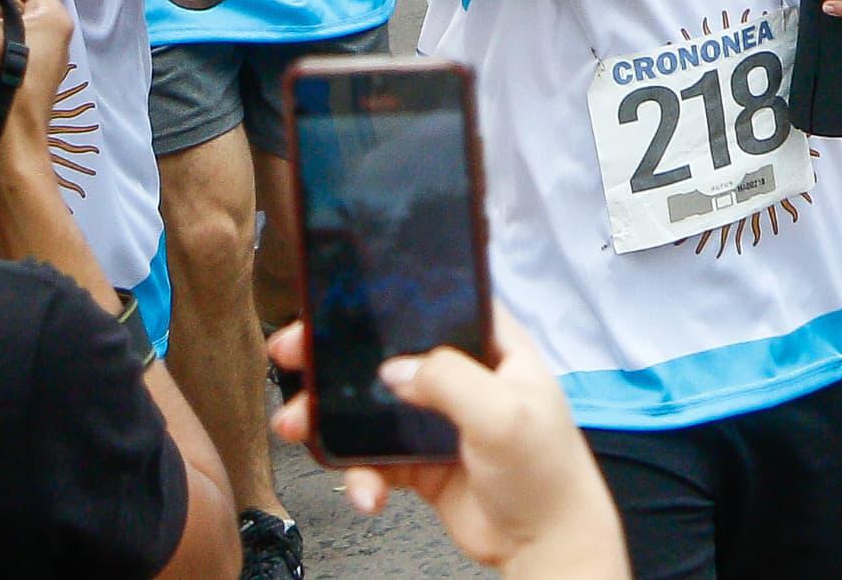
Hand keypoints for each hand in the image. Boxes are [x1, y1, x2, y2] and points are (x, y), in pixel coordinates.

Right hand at [273, 315, 628, 571]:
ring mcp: (437, 421)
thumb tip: (396, 369)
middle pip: (388, 353)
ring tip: (298, 426)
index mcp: (492, 349)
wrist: (544, 543)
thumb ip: (451, 381)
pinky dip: (360, 475)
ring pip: (370, 408)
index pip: (436, 305)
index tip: (339, 300)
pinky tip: (367, 493)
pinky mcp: (420, 462)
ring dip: (330, 418)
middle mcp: (462, 378)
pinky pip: (374, 459)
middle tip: (294, 355)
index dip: (390, 298)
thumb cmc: (547, 472)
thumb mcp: (504, 413)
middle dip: (336, 357)